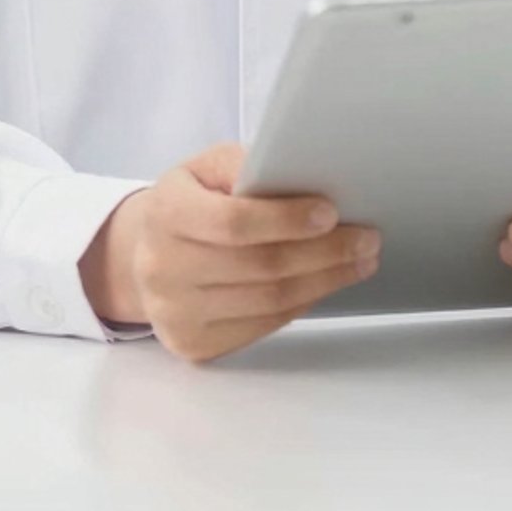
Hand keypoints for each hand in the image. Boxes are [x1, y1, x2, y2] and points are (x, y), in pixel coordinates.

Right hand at [80, 142, 380, 362]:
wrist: (145, 255)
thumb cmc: (189, 202)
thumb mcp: (205, 167)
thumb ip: (243, 165)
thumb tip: (295, 175)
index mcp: (166, 215)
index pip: (233, 222)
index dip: (285, 219)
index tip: (330, 211)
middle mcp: (164, 269)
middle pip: (260, 266)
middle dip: (323, 252)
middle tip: (366, 238)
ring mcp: (177, 314)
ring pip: (268, 302)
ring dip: (324, 280)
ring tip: (360, 260)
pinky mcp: (194, 345)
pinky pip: (262, 327)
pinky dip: (302, 303)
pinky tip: (325, 282)